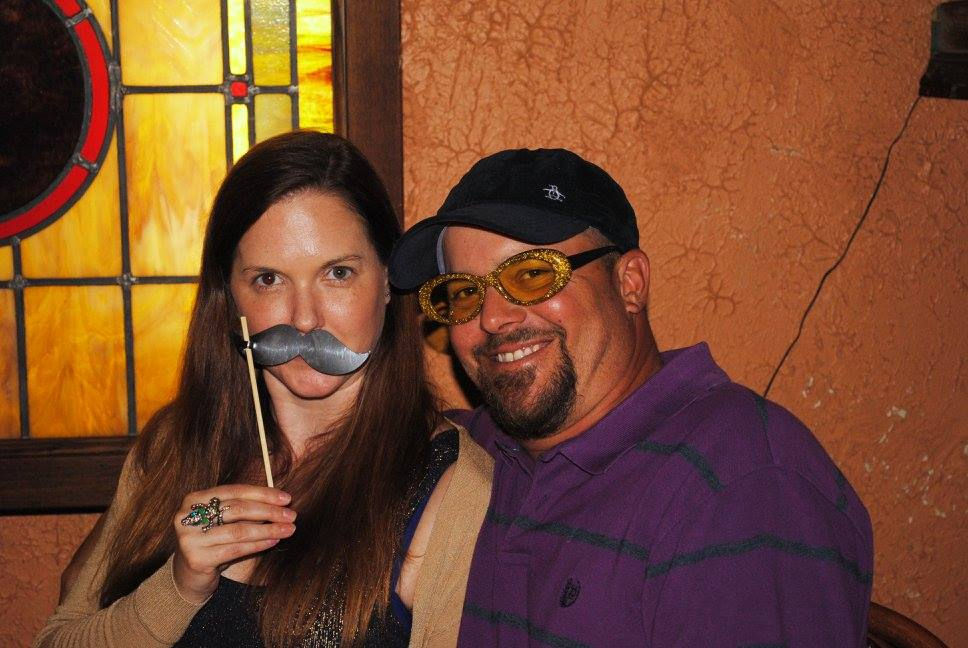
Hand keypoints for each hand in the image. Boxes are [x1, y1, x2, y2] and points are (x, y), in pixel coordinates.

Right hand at [171, 484, 295, 603]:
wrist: (189, 576)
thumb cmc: (214, 542)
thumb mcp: (225, 521)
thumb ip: (245, 508)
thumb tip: (281, 501)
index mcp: (194, 499)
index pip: (234, 491)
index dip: (263, 493)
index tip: (286, 498)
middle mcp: (186, 517)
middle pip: (237, 509)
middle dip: (269, 511)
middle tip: (292, 515)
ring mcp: (189, 539)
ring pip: (238, 530)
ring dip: (268, 529)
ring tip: (288, 530)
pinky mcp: (196, 559)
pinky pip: (235, 549)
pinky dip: (258, 544)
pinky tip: (273, 542)